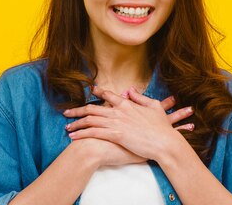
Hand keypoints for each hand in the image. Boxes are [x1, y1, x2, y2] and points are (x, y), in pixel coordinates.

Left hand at [64, 86, 194, 160]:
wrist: (165, 142)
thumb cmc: (162, 127)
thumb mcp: (154, 106)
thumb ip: (140, 97)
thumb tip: (130, 90)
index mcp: (127, 104)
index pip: (108, 96)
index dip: (97, 93)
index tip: (89, 92)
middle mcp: (119, 111)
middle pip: (92, 108)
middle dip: (77, 110)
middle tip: (66, 112)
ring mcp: (116, 122)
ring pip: (90, 120)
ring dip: (76, 123)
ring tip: (67, 127)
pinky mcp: (115, 134)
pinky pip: (93, 133)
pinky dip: (82, 134)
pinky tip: (74, 137)